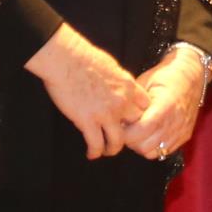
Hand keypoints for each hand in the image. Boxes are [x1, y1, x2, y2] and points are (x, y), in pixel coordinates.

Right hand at [26, 24, 143, 159]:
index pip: (146, 107)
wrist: (66, 58)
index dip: (141, 116)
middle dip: (131, 133)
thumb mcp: (112, 67)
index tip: (133, 120)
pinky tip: (91, 154)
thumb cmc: (83, 57)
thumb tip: (117, 86)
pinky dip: (95, 152)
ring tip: (107, 151)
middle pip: (137, 125)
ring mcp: (106, 113)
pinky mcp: (87, 121)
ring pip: (118, 141)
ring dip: (113, 149)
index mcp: (128, 86)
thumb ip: (119, 81)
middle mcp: (122, 102)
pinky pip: (96, 143)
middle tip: (122, 137)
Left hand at [118, 46, 211, 160]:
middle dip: (131, 140)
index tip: (120, 124)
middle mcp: (175, 122)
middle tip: (126, 129)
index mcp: (165, 106)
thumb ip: (133, 103)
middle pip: (145, 146)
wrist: (192, 74)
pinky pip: (164, 152)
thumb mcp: (145, 82)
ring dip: (141, 145)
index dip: (126, 132)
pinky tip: (149, 134)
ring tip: (137, 132)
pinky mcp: (185, 136)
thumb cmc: (166, 76)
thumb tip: (117, 119)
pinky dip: (153, 146)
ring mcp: (181, 131)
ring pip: (153, 152)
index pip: (141, 130)